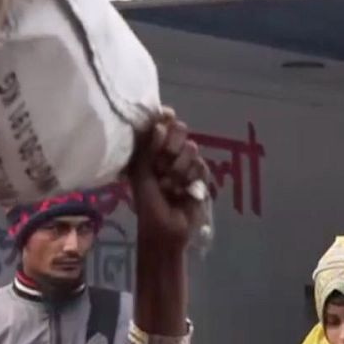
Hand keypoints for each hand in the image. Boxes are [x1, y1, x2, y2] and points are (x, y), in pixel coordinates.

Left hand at [128, 110, 212, 252]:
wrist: (166, 230)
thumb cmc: (148, 204)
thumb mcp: (142, 174)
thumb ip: (149, 149)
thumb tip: (159, 125)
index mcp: (150, 153)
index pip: (160, 128)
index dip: (165, 120)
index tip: (169, 114)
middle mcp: (167, 156)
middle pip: (178, 134)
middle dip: (174, 143)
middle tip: (169, 155)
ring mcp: (184, 167)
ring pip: (191, 150)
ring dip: (181, 166)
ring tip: (172, 184)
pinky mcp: (199, 179)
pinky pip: (202, 166)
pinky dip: (194, 176)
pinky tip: (186, 189)